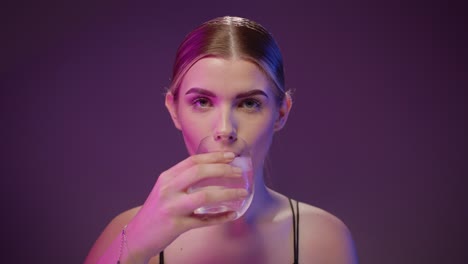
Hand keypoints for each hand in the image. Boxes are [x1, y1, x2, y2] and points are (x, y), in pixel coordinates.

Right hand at [125, 151, 247, 260]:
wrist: (137, 236)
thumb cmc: (156, 213)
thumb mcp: (165, 190)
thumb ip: (182, 180)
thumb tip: (211, 171)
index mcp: (167, 178)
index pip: (193, 161)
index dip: (214, 156)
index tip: (230, 156)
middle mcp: (168, 189)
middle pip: (199, 172)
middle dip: (222, 170)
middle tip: (239, 172)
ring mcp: (172, 207)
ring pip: (204, 196)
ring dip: (227, 193)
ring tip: (242, 193)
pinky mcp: (177, 225)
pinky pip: (204, 221)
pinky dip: (221, 217)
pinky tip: (232, 214)